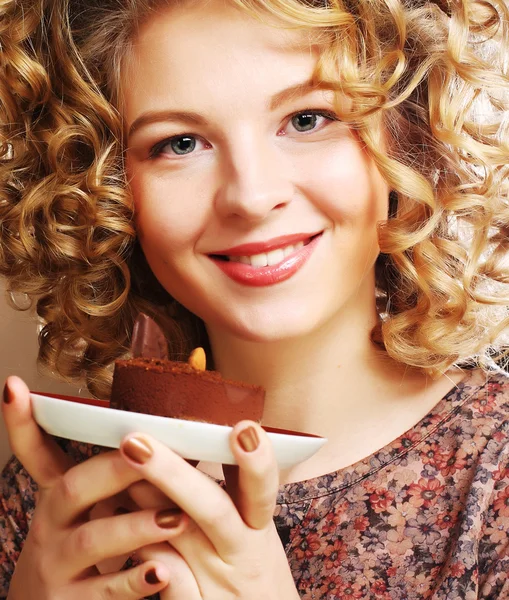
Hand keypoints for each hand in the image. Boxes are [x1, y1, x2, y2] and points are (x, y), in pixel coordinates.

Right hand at [2, 376, 186, 598]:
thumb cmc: (83, 548)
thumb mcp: (87, 507)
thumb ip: (114, 474)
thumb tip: (160, 430)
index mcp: (58, 496)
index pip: (35, 452)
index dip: (22, 422)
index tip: (14, 387)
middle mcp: (52, 525)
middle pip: (73, 489)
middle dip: (113, 468)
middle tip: (147, 450)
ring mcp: (59, 566)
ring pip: (93, 540)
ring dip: (135, 526)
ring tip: (175, 516)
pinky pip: (105, 592)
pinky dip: (133, 582)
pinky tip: (161, 573)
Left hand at [117, 423, 299, 599]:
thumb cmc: (252, 573)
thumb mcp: (257, 530)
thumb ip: (238, 488)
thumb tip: (217, 432)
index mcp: (258, 526)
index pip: (261, 489)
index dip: (256, 461)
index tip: (243, 428)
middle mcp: (240, 553)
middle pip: (212, 509)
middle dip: (174, 474)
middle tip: (138, 443)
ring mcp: (216, 584)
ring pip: (178, 539)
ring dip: (143, 503)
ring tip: (114, 469)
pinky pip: (162, 576)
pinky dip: (138, 545)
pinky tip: (114, 515)